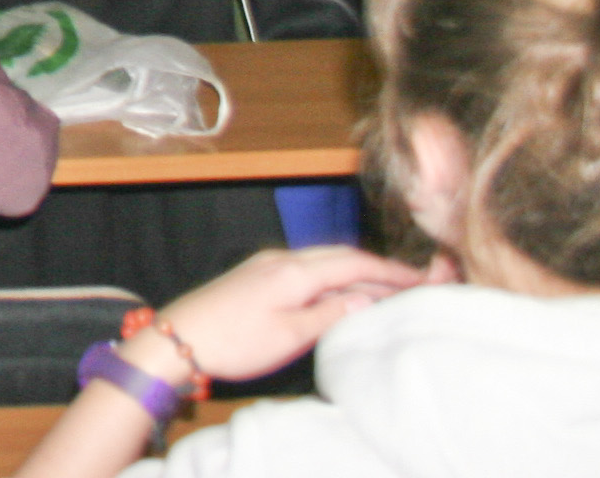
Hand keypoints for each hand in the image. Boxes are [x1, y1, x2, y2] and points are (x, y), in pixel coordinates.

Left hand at [154, 247, 423, 380]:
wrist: (178, 338)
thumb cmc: (234, 342)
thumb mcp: (290, 335)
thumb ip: (330, 314)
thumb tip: (366, 298)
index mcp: (294, 271)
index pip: (354, 263)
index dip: (390, 271)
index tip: (421, 279)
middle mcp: (281, 259)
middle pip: (340, 256)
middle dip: (378, 266)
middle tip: (412, 281)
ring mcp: (266, 265)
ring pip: (323, 260)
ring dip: (355, 270)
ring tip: (385, 287)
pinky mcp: (256, 275)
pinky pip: (306, 268)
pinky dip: (332, 275)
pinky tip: (340, 290)